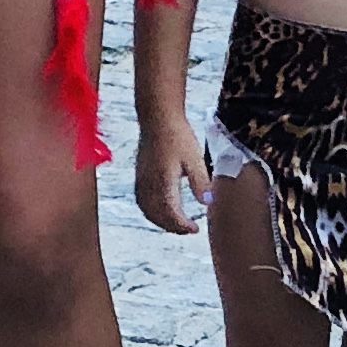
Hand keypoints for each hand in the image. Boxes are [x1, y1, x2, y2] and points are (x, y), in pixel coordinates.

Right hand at [133, 114, 211, 235]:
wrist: (158, 117)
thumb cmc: (178, 135)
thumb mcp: (195, 158)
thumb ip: (201, 182)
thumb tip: (207, 203)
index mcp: (163, 181)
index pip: (171, 213)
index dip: (182, 225)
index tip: (195, 229)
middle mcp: (149, 183)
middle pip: (157, 216)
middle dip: (172, 227)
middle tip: (188, 229)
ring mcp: (141, 179)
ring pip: (147, 210)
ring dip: (160, 221)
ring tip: (176, 223)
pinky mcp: (139, 174)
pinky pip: (141, 200)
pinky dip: (151, 211)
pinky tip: (161, 209)